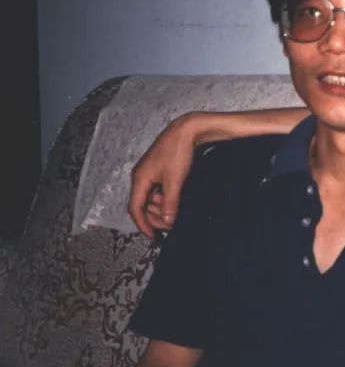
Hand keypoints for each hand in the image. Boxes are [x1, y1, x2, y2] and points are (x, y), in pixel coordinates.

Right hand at [127, 114, 198, 236]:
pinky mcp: (159, 169)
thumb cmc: (178, 151)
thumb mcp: (175, 180)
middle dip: (154, 217)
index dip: (143, 224)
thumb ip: (170, 202)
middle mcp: (141, 176)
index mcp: (140, 179)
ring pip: (151, 197)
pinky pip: (158, 189)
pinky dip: (165, 198)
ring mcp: (150, 172)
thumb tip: (167, 221)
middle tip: (170, 226)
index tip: (153, 236)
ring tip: (175, 214)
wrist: (188, 130)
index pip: (135, 208)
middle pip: (142, 205)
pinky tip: (176, 201)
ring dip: (161, 208)